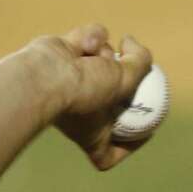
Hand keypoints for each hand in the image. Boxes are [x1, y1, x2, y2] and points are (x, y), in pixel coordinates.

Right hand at [31, 23, 153, 170]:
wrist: (45, 74)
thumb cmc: (85, 90)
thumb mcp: (126, 82)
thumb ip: (140, 62)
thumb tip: (130, 42)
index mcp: (92, 135)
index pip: (108, 154)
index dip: (131, 144)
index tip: (147, 130)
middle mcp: (80, 111)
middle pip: (113, 97)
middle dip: (124, 79)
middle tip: (125, 69)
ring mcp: (69, 82)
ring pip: (103, 58)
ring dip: (106, 53)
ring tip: (96, 57)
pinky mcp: (60, 53)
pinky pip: (88, 38)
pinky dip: (90, 37)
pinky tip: (83, 45)